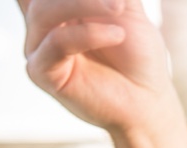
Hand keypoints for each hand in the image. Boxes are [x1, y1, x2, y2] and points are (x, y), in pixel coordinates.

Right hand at [17, 0, 186, 147]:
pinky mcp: (41, 72)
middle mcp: (41, 23)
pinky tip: (117, 35)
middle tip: (118, 1)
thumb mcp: (127, 8)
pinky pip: (56, 42)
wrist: (147, 100)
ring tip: (119, 7)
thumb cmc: (138, 55)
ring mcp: (38, 47)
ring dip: (85, 3)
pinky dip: (88, 34)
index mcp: (57, 5)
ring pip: (44, 11)